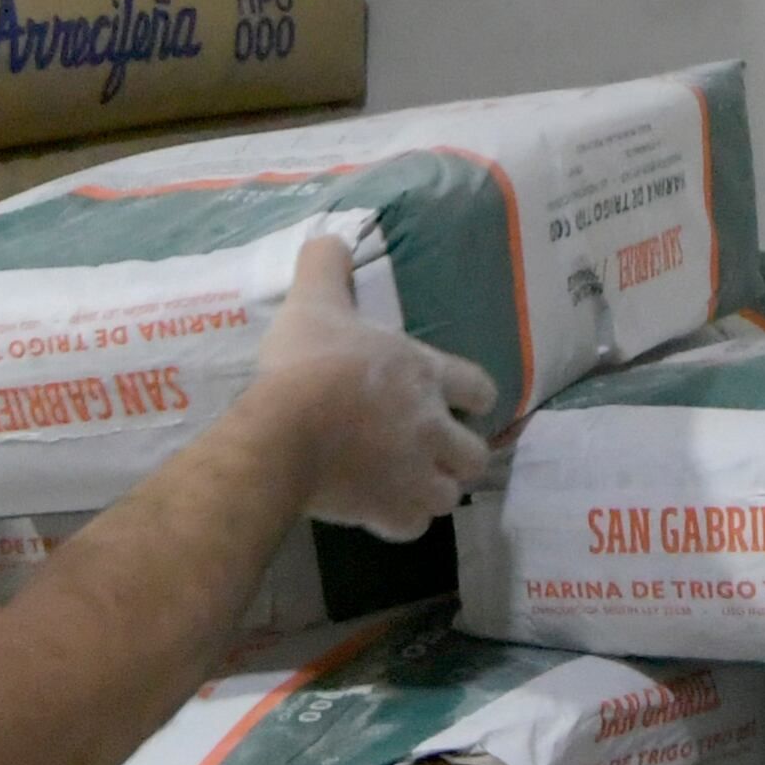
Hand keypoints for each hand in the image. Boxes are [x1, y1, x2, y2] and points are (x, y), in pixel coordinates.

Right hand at [238, 235, 493, 534]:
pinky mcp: (391, 511)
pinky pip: (413, 526)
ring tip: (407, 486)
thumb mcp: (313, 303)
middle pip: (475, 453)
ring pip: (449, 494)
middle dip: (459, 454)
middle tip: (432, 453)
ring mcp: (416, 474)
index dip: (473, 396)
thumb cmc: (306, 364)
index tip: (460, 402)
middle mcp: (432, 426)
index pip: (479, 387)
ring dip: (432, 490)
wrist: (286, 430)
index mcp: (423, 374)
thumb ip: (326, 268)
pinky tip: (380, 511)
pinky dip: (400, 521)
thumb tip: (330, 237)